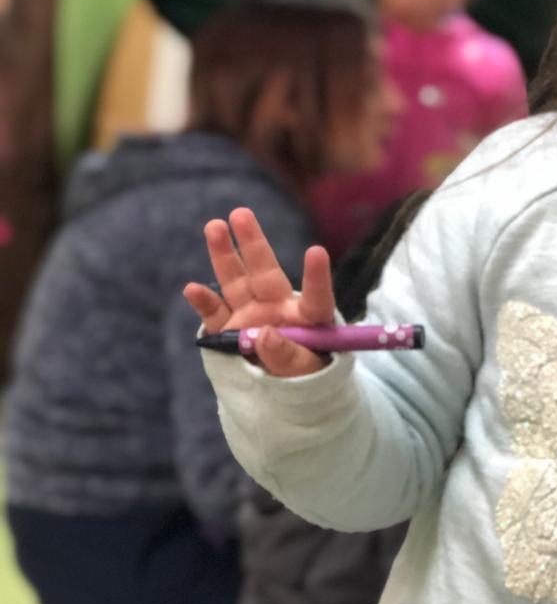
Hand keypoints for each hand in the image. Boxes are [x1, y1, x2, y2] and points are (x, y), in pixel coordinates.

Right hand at [183, 207, 334, 377]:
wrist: (282, 389)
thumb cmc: (305, 375)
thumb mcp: (305, 371)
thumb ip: (287, 356)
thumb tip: (262, 335)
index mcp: (309, 317)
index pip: (316, 296)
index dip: (317, 276)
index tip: (316, 251)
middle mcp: (279, 309)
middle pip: (266, 273)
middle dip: (253, 244)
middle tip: (241, 213)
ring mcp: (251, 316)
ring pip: (236, 282)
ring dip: (224, 257)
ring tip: (214, 227)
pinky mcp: (230, 330)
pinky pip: (215, 314)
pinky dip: (204, 302)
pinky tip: (193, 288)